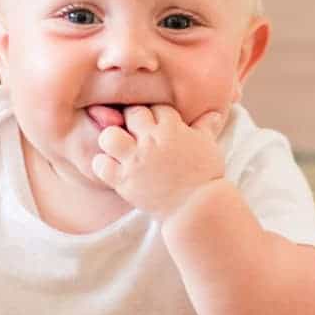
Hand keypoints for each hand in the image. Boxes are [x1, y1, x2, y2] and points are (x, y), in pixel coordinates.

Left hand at [92, 104, 224, 218]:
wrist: (197, 208)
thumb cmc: (206, 177)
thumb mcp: (209, 147)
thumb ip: (206, 127)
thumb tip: (214, 114)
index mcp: (172, 129)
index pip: (157, 106)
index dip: (155, 113)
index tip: (155, 122)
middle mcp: (151, 141)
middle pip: (131, 114)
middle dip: (132, 119)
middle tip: (134, 131)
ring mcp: (136, 161)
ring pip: (109, 136)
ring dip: (111, 139)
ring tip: (118, 147)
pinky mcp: (124, 181)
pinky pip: (100, 165)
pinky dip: (102, 164)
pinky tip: (111, 167)